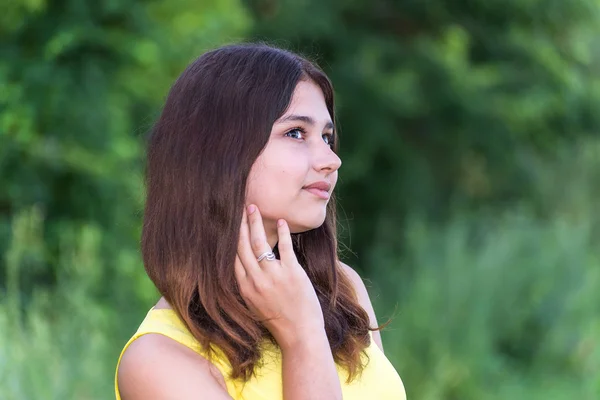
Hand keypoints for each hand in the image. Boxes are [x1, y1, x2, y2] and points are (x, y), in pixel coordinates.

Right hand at [235, 204, 324, 349]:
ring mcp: (273, 276)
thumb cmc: (278, 319)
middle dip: (240, 224)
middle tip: (239, 207)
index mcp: (245, 288)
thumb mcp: (254, 304)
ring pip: (260, 243)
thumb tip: (243, 266)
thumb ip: (248, 284)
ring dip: (255, 223)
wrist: (299, 334)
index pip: (233, 257)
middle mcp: (256, 280)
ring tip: (254, 208)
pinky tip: (281, 221)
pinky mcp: (292, 273)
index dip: (230, 238)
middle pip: (243, 246)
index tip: (230, 223)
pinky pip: (284, 247)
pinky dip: (282, 232)